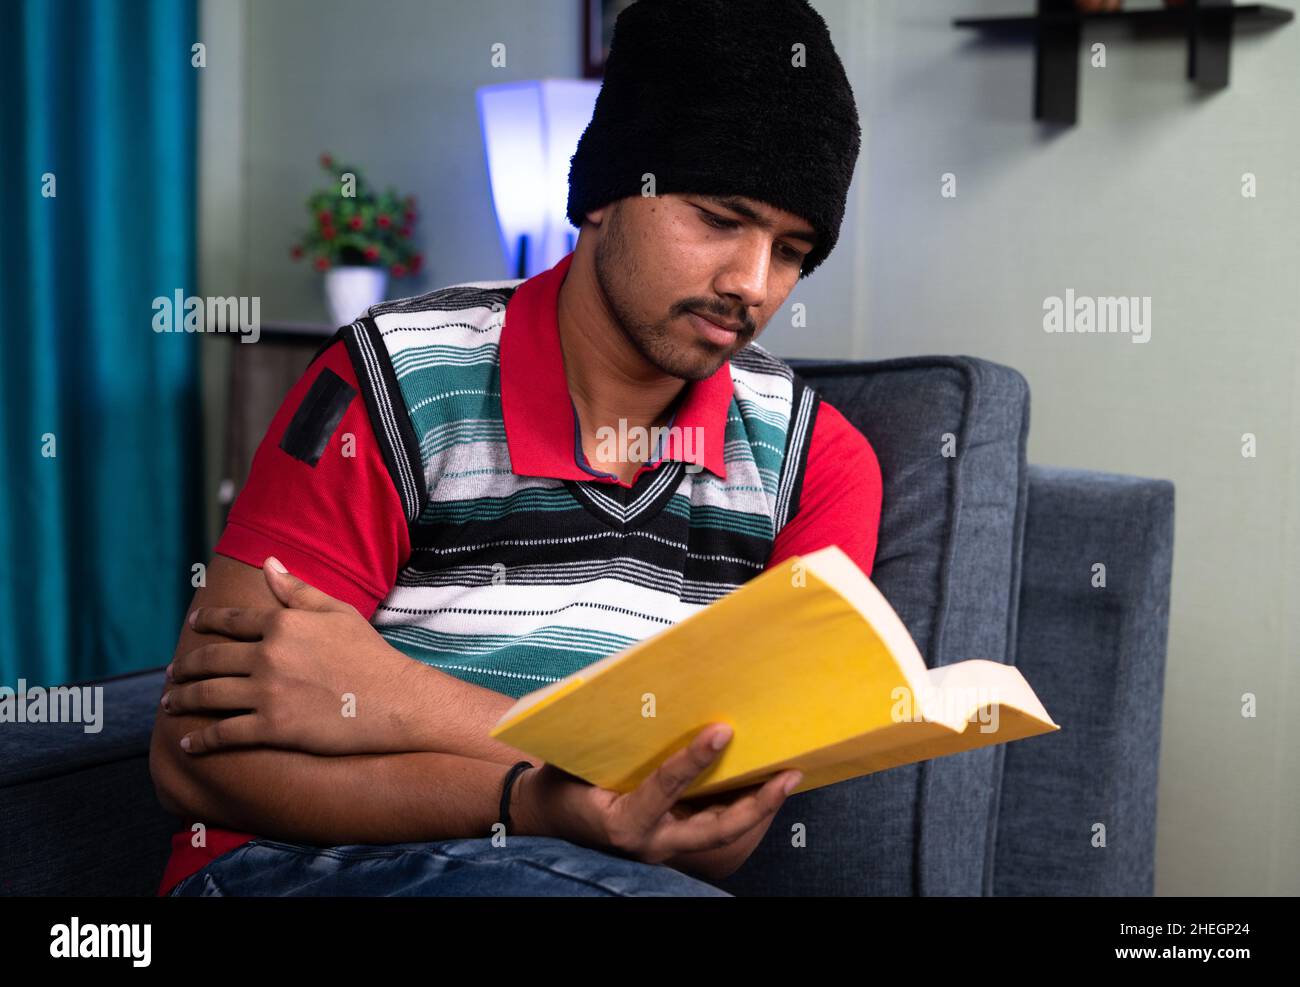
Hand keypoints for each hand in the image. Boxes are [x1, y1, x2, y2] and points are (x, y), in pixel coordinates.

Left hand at [162, 557, 427, 755]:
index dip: (207, 622)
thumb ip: (297, 590)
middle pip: (210, 659)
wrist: (394, 700)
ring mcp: (267, 693)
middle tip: (172, 673)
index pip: (232, 621)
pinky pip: (225, 733)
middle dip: (184, 666)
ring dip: (182, 699)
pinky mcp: (272, 728)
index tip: (193, 625)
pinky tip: (189, 743)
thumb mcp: (337, 612)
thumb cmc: (369, 654)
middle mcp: (267, 656)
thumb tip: (268, 562)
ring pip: (208, 695)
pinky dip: (202, 739)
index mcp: (282, 624)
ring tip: (170, 704)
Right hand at [514, 723, 800, 871]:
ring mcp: (666, 845)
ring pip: (723, 831)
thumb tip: (644, 694)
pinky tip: (761, 782)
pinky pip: (714, 824)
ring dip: (758, 806)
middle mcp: (651, 842)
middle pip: (716, 829)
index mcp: (623, 822)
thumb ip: (609, 740)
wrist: (546, 816)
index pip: (665, 789)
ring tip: (788, 776)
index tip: (721, 730)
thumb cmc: (561, 782)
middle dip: (756, 804)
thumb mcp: (574, 761)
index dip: (694, 760)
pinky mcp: (674, 839)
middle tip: (787, 775)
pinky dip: (740, 804)